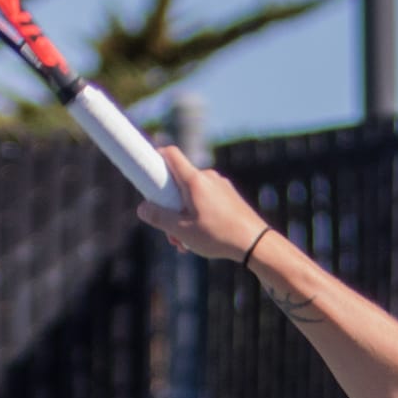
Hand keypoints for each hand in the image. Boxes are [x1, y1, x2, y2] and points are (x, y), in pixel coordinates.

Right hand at [136, 146, 272, 264]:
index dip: (155, 157)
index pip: (170, 154)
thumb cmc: (218, 235)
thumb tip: (142, 208)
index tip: (147, 170)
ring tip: (186, 243)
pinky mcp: (230, 197)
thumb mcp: (182, 230)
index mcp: (194, 180)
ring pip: (192, 195)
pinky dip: (199, 216)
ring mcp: (221, 186)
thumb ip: (159, 218)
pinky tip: (201, 239)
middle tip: (170, 232)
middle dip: (169, 206)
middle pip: (179, 182)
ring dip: (184, 217)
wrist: (256, 243)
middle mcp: (208, 177)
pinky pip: (207, 201)